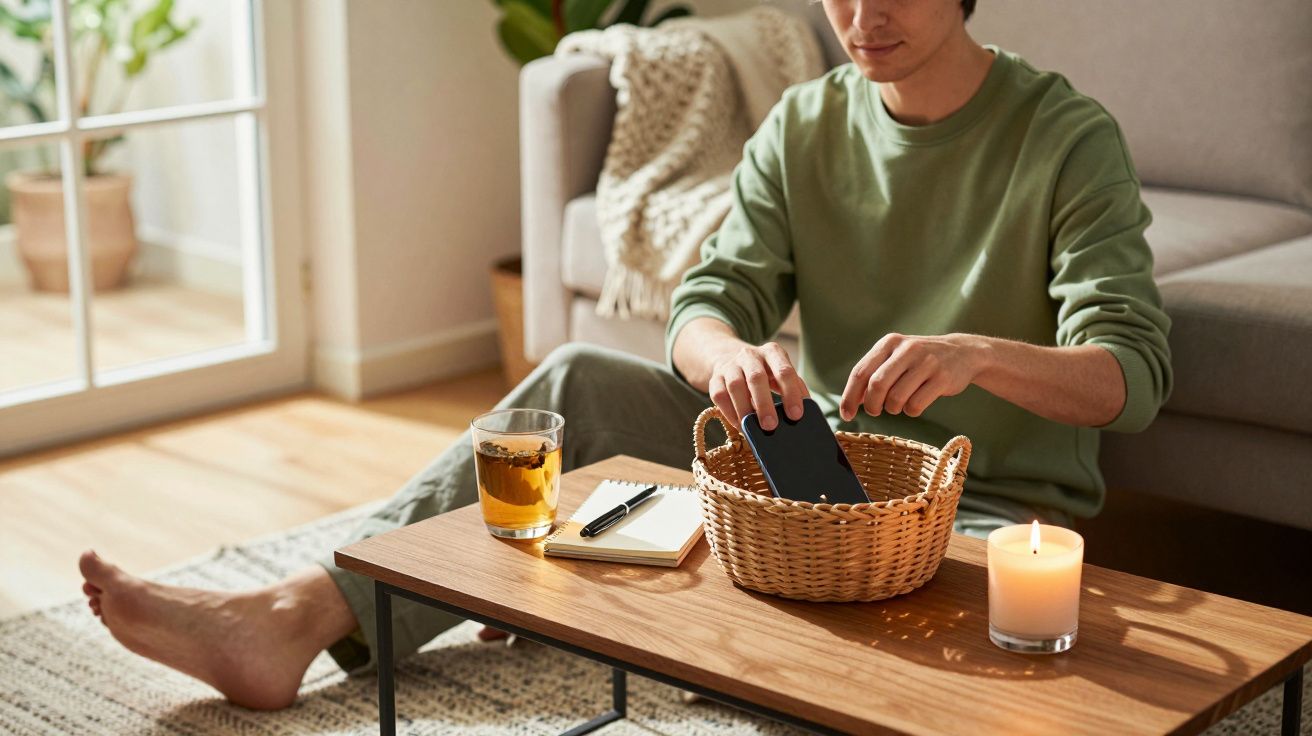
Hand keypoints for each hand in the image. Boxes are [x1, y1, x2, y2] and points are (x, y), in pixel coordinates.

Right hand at [708, 341, 809, 430]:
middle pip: (756, 378)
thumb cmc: (764, 371)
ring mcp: (730, 366)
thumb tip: (806, 414)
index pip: (784, 371)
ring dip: (744, 410)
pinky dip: (729, 412)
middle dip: (764, 404)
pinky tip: (740, 425)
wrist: (730, 356)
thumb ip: (794, 388)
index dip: (791, 393)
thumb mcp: (780, 372)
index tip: (796, 415)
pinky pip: (719, 396)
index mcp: (772, 352)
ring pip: (735, 387)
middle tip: (771, 426)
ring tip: (753, 429)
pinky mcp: (715, 378)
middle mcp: (750, 355)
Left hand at [840, 333, 984, 420]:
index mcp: (889, 343)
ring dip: (893, 409)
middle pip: (876, 386)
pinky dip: (911, 411)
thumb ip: (873, 374)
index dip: (849, 397)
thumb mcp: (896, 357)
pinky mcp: (942, 378)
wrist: (962, 353)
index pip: (861, 372)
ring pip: (895, 399)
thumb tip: (851, 402)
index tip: (846, 414)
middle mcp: (907, 349)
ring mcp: (926, 362)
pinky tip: (916, 403)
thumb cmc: (920, 360)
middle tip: (875, 411)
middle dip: (871, 405)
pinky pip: (915, 405)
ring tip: (899, 404)